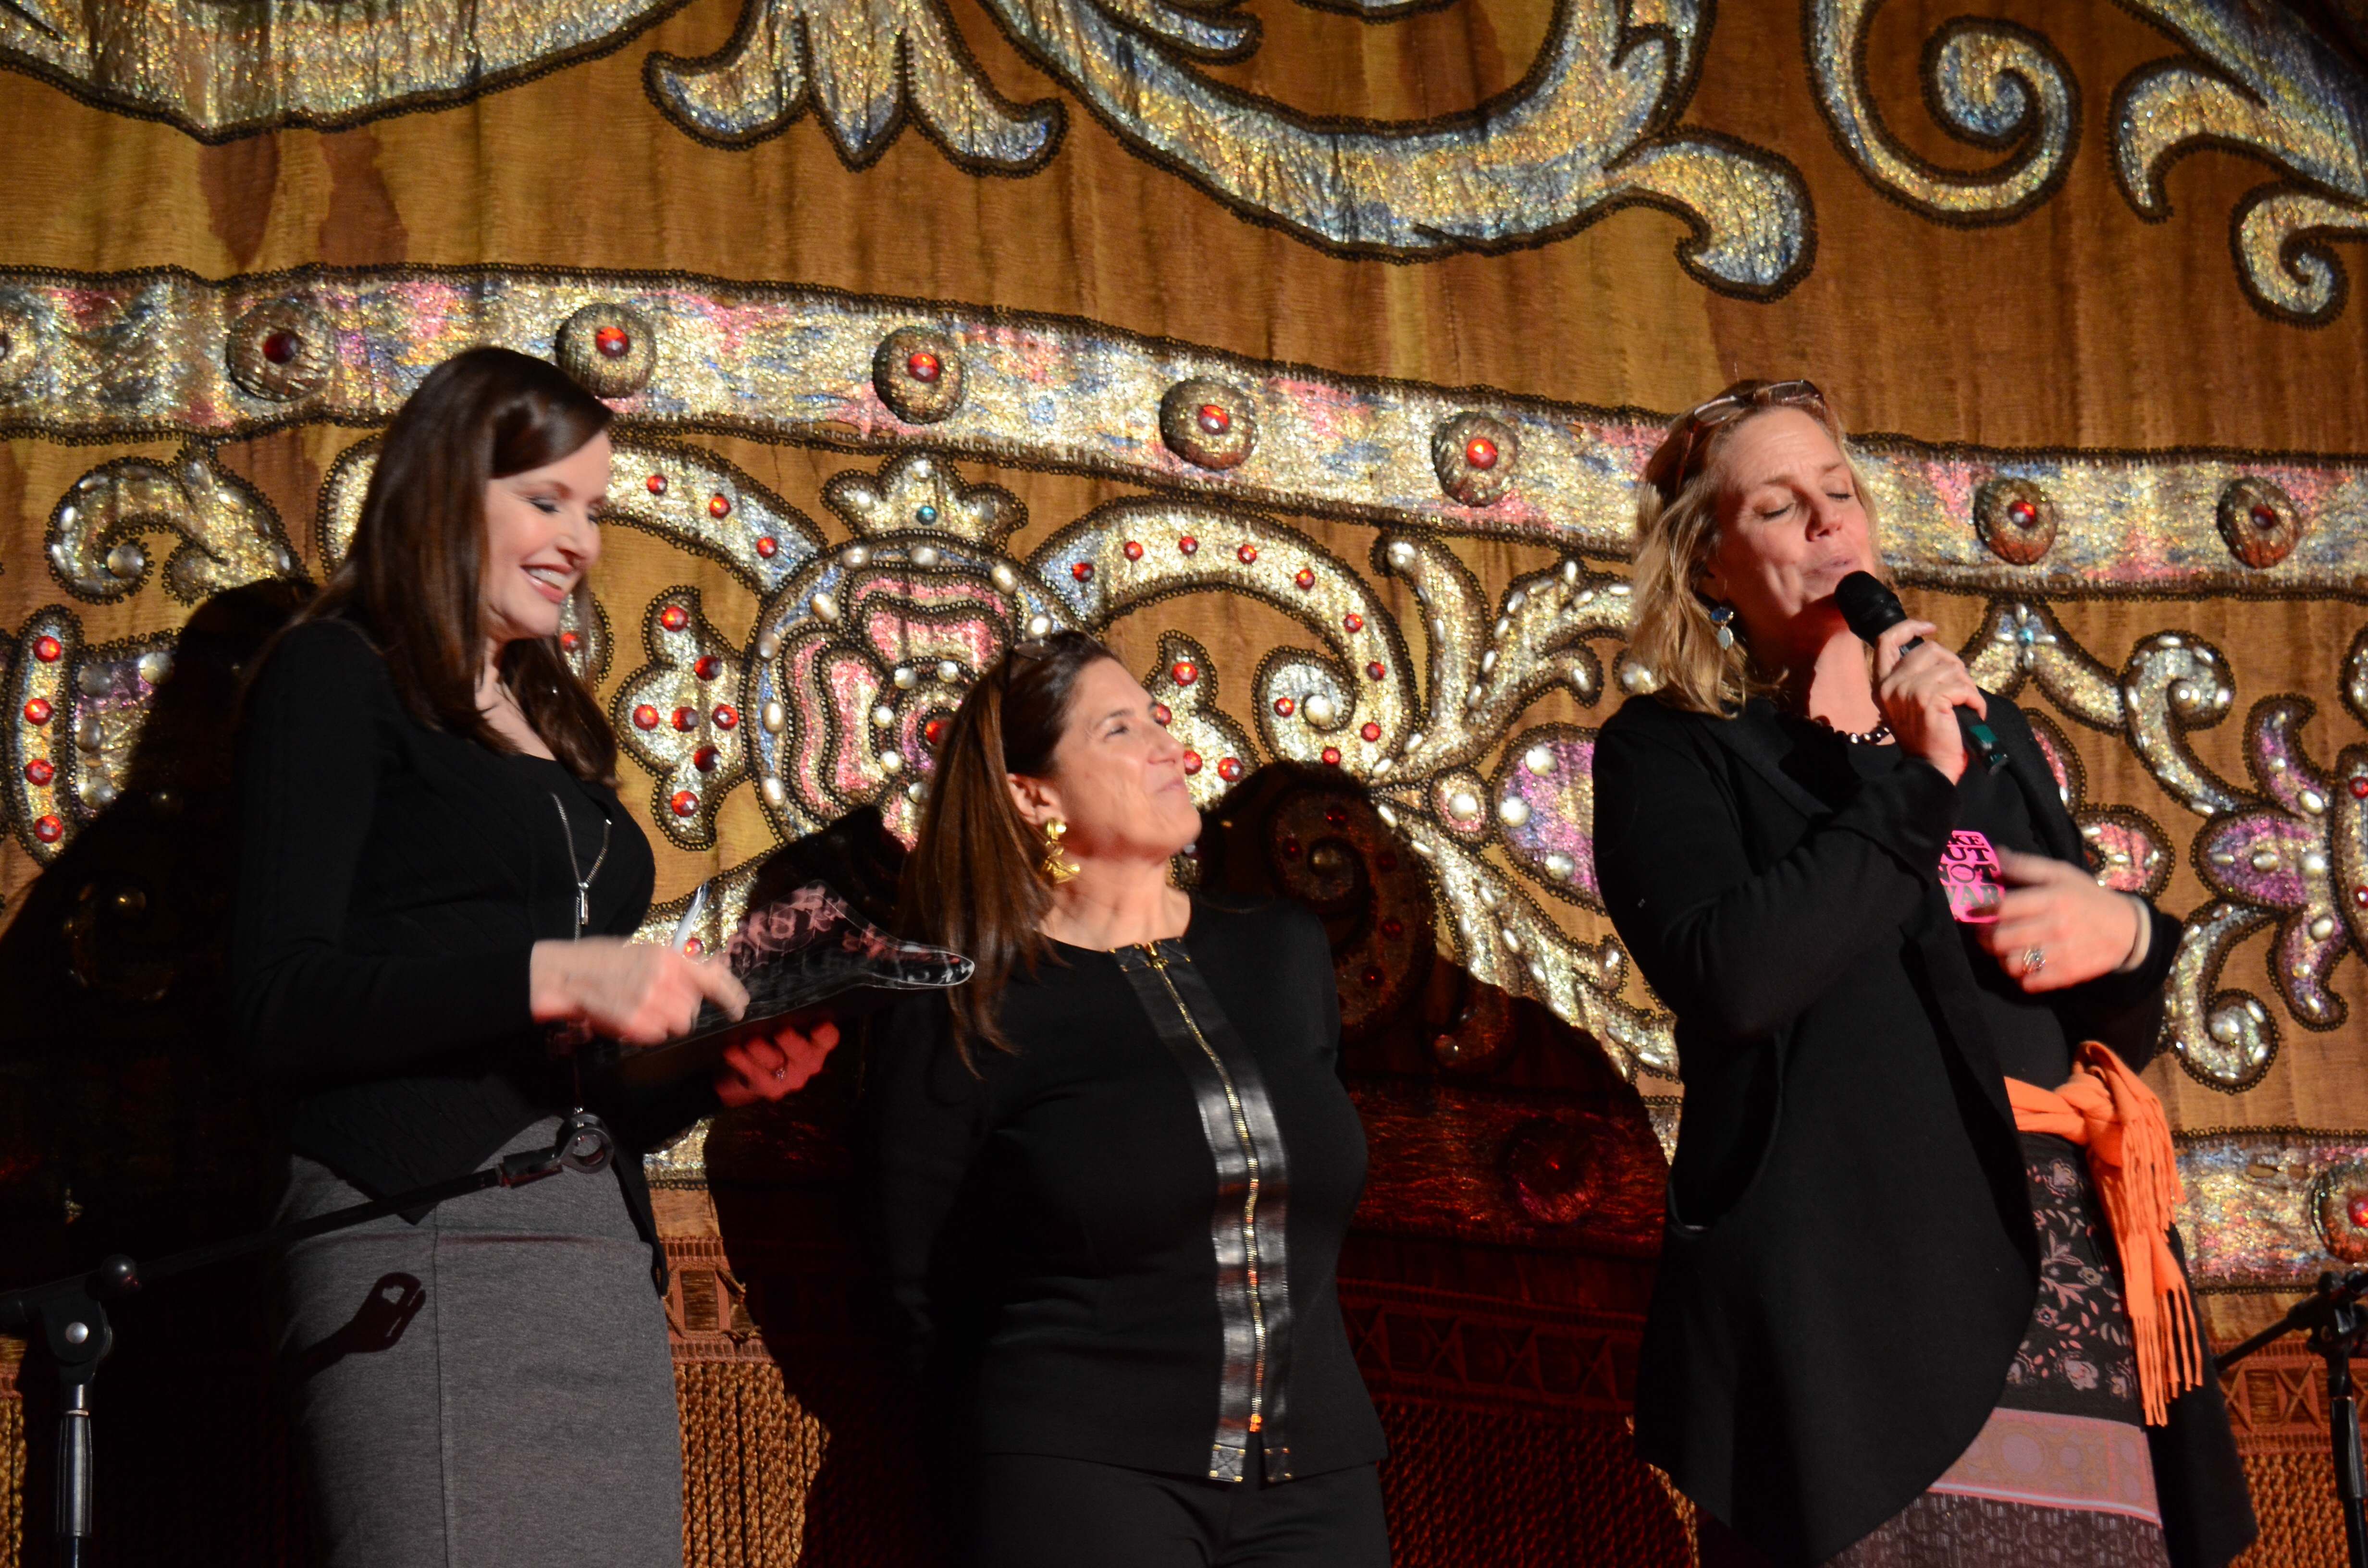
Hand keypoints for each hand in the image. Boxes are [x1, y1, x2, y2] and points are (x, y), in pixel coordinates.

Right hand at [529, 937, 748, 1046]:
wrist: (566, 974)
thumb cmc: (602, 960)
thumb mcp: (644, 951)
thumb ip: (677, 964)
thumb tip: (711, 970)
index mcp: (669, 957)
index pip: (713, 978)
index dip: (730, 995)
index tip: (739, 1007)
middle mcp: (666, 978)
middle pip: (691, 1010)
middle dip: (678, 1010)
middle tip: (654, 1002)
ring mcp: (651, 1002)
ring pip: (677, 1025)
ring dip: (663, 1022)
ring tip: (639, 1008)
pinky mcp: (636, 1022)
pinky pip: (656, 1036)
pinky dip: (645, 1032)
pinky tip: (628, 1017)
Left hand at [714, 1019, 840, 1107]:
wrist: (758, 1072)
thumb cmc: (777, 1041)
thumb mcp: (787, 1028)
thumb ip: (789, 1016)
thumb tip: (777, 989)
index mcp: (817, 1046)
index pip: (828, 1039)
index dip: (826, 1033)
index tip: (820, 1025)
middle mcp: (808, 1063)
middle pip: (803, 1054)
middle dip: (792, 1043)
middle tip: (781, 1032)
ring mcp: (790, 1079)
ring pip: (776, 1064)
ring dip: (762, 1052)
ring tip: (749, 1041)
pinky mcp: (770, 1089)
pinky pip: (755, 1074)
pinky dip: (741, 1062)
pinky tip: (731, 1050)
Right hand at [1873, 618, 1984, 783]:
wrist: (1929, 768)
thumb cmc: (1925, 737)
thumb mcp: (1908, 703)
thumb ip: (1913, 677)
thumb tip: (1938, 654)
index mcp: (1882, 684)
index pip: (1886, 640)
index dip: (1909, 627)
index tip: (1930, 628)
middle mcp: (1891, 685)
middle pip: (1929, 650)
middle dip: (1953, 664)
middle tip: (1959, 687)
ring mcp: (1909, 691)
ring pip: (1951, 668)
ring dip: (1967, 686)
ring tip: (1965, 705)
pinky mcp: (1930, 699)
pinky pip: (1964, 686)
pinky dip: (1975, 700)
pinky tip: (1973, 713)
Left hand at [1976, 850, 2147, 992]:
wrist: (2127, 929)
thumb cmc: (2086, 897)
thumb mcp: (2061, 873)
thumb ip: (2027, 866)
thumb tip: (1996, 856)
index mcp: (2052, 898)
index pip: (2003, 907)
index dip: (1980, 909)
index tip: (1973, 910)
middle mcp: (2056, 926)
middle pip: (2000, 939)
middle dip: (1983, 937)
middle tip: (1982, 933)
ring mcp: (2062, 953)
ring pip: (2010, 963)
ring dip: (1999, 957)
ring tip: (2002, 949)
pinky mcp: (2068, 974)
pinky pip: (2029, 982)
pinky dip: (2020, 976)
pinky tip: (2022, 964)